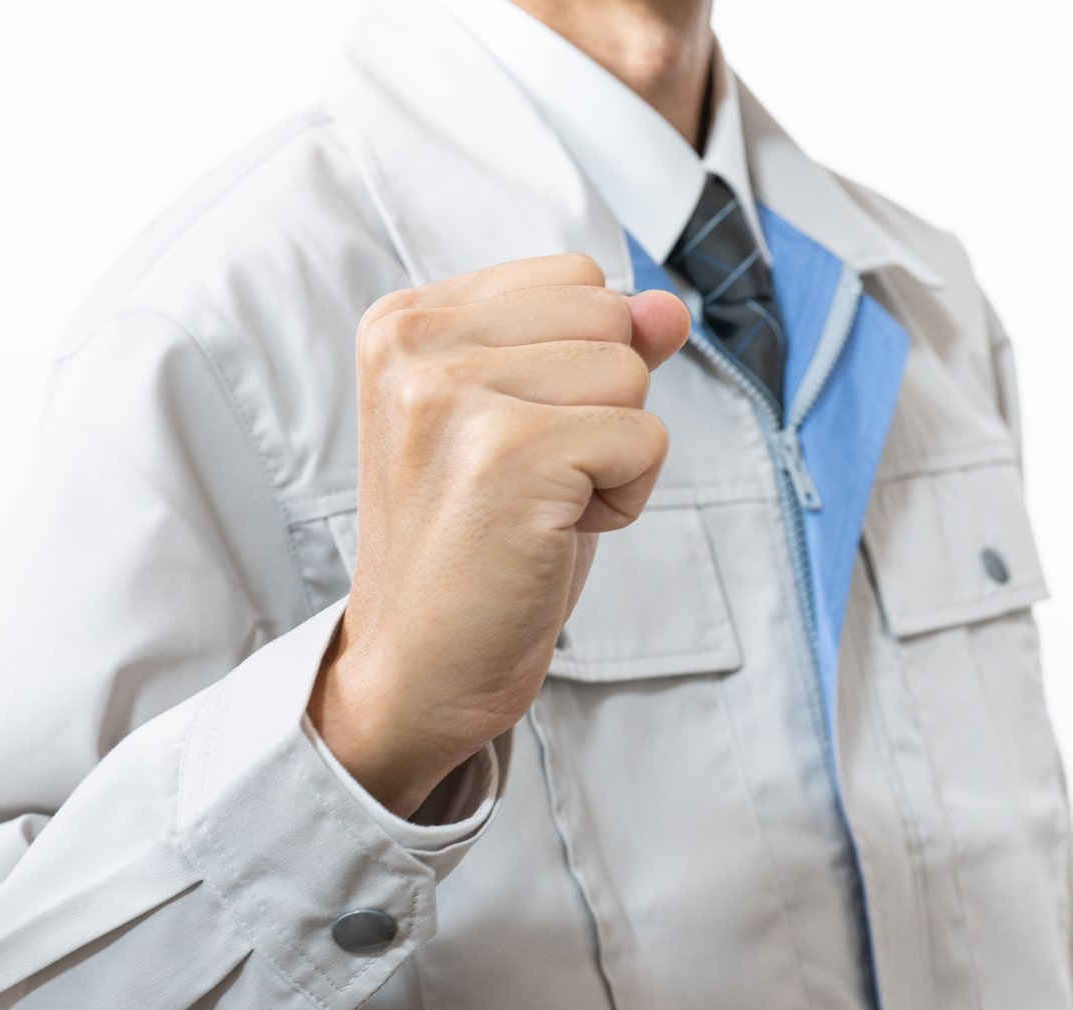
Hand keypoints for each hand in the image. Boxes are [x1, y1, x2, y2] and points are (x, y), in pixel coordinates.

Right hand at [307, 252, 690, 815]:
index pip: (574, 278)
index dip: (580, 363)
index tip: (516, 440)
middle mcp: (416, 345)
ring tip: (539, 507)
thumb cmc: (472, 551)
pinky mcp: (508, 453)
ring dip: (613, 454)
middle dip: (602, 403)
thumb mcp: (528, 425)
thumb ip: (591, 349)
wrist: (420, 669)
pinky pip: (644, 436)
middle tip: (529, 482)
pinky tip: (553, 534)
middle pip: (607, 314)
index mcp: (404, 321)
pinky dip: (624, 498)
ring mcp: (455, 395)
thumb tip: (668, 306)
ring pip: (629, 372)